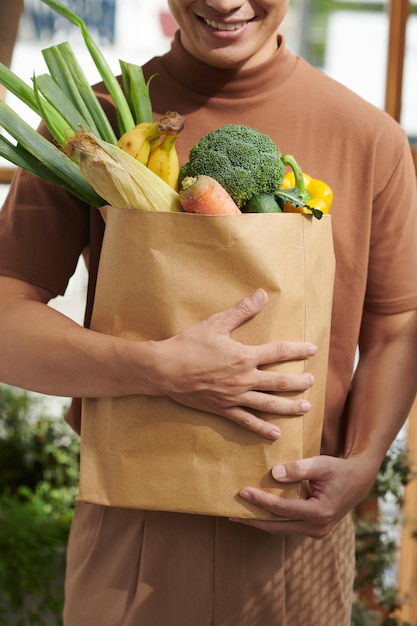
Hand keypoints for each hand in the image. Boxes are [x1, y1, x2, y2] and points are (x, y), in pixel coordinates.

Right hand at [159, 289, 316, 439]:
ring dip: (289, 407)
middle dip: (299, 382)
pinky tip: (275, 434)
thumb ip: (241, 310)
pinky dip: (262, 429)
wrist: (164, 370)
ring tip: (305, 408)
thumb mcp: (215, 323)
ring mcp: (234, 397)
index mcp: (244, 356)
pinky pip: (247, 421)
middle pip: (280, 382)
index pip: (279, 352)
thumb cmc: (188, 345)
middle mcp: (244, 379)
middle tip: (312, 382)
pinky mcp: (223, 409)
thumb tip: (262, 294)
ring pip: (269, 404)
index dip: (298, 350)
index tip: (312, 349)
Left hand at [232, 454, 375, 536]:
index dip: (262, 501)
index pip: (283, 509)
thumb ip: (298, 468)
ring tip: (238, 515)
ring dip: (260, 522)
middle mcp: (317, 528)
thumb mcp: (321, 464)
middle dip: (253, 520)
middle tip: (231, 514)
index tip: (243, 492)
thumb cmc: (339, 469)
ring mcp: (316, 531)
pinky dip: (272, 519)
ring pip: (281, 528)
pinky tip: (257, 512)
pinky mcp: (313, 528)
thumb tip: (274, 474)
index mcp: (320, 512)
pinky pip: (288, 525)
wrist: (359, 479)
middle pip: (278, 526)